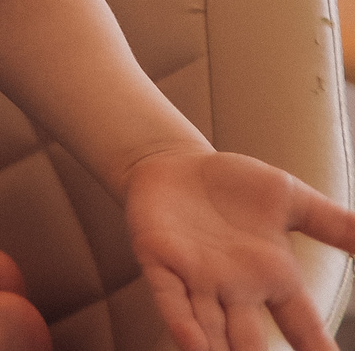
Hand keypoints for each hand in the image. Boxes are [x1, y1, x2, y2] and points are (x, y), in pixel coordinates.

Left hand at [125, 147, 354, 350]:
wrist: (174, 163)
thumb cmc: (234, 186)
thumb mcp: (292, 200)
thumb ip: (335, 225)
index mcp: (273, 279)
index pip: (304, 328)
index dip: (317, 350)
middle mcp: (237, 290)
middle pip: (253, 343)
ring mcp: (197, 279)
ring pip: (212, 331)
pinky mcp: (160, 261)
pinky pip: (171, 298)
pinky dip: (182, 322)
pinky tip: (194, 345)